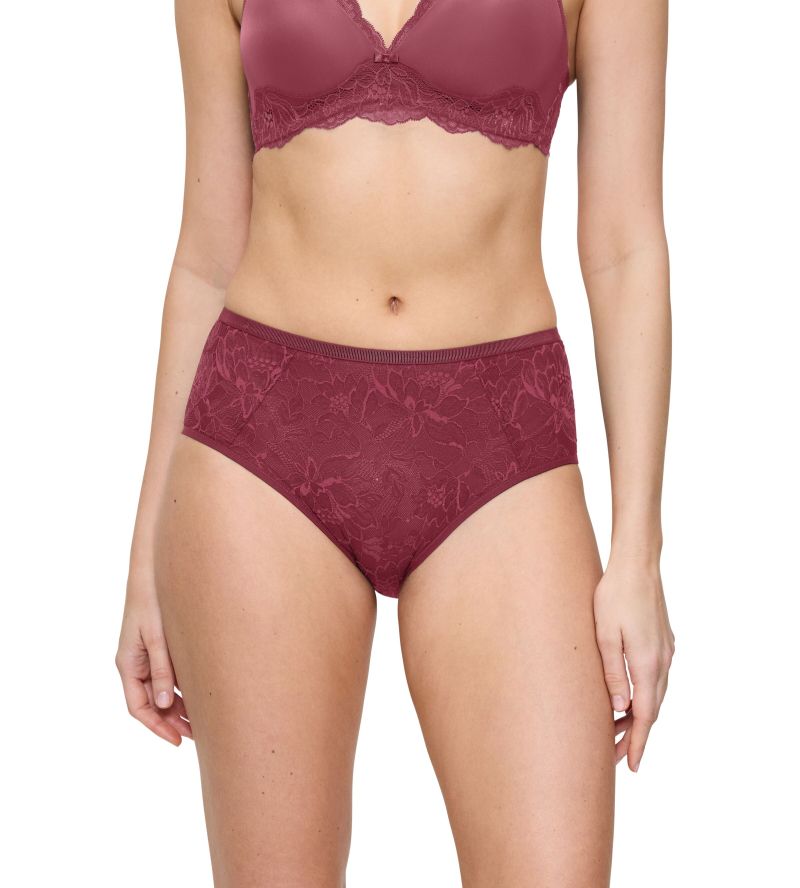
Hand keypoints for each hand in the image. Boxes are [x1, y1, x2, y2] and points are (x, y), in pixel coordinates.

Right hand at [115, 568, 192, 745]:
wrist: (153, 573)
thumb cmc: (153, 602)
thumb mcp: (157, 638)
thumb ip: (161, 669)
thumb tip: (162, 704)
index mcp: (128, 664)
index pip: (139, 707)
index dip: (156, 727)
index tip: (176, 740)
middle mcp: (134, 664)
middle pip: (150, 703)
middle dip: (170, 722)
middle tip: (196, 735)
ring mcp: (145, 657)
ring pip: (159, 692)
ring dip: (177, 708)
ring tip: (201, 721)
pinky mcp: (157, 648)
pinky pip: (166, 676)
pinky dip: (179, 690)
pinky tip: (198, 696)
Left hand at [594, 553, 674, 771]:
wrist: (638, 564)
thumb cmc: (614, 595)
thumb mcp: (604, 635)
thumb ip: (611, 673)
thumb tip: (620, 709)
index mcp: (647, 663)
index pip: (646, 715)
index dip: (638, 742)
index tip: (632, 766)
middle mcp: (662, 661)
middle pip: (653, 709)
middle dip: (636, 735)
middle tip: (618, 756)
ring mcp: (666, 650)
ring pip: (655, 694)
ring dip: (640, 715)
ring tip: (618, 731)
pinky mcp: (663, 641)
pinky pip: (656, 678)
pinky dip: (645, 695)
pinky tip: (630, 697)